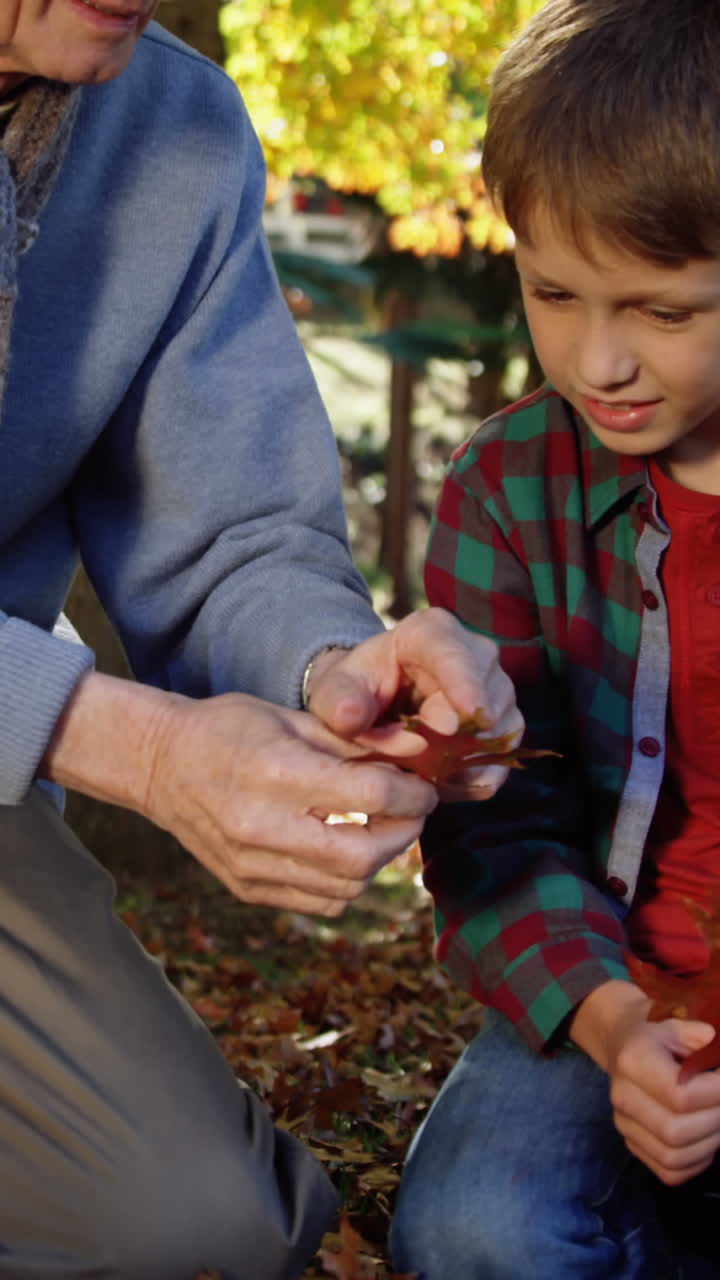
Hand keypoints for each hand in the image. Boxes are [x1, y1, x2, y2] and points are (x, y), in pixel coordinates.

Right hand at [42, 674, 436, 915]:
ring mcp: (252, 865)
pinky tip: (346, 851)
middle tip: (411, 813)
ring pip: (346, 887)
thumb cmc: (227, 729)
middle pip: (363, 856)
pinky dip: (346, 882)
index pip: (371, 795)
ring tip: (380, 829)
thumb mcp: (291, 717)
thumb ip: (356, 741)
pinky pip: (319, 902)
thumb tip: (417, 754)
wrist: (160, 765)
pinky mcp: (248, 889)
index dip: (412, 793)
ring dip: (378, 861)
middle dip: (403, 835)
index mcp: (276, 772)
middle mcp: (262, 826)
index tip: (422, 786)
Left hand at [305, 606, 523, 798]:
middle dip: (455, 737)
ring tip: (424, 773)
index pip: (454, 655)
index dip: (463, 686)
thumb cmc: (354, 690)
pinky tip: (445, 784)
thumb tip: (350, 716)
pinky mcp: (502, 722)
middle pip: (487, 695)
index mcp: (431, 632)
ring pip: (500, 728)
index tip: (465, 718)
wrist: (370, 705)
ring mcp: (495, 688)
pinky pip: (502, 754)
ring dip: (464, 759)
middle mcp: (474, 653)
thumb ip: (339, 701)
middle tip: (417, 761)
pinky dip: (476, 776)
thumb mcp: (334, 691)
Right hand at [571, 980, 719, 1184]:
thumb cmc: (656, 1031)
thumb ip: (696, 1033)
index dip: (717, 1094)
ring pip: (674, 1157)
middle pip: (677, 1132)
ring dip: (709, 1143)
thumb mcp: (675, 1021)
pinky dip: (696, 1163)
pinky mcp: (632, 1144)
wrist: (622, 1041)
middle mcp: (623, 1097)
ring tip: (718, 1118)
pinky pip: (669, 1172)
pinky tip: (706, 1138)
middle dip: (716, 1121)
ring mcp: (625, 1124)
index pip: (680, 1095)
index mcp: (633, 1061)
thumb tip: (714, 1040)